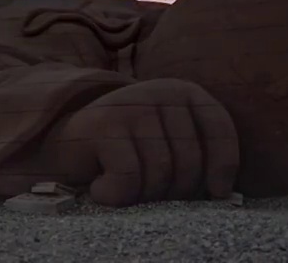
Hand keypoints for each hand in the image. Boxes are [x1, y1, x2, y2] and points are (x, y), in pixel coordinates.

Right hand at [52, 78, 238, 205]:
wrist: (64, 141)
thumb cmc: (126, 149)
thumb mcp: (168, 143)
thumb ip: (196, 155)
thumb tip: (221, 192)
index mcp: (184, 92)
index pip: (220, 130)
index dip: (223, 165)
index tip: (216, 192)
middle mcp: (160, 91)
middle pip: (190, 161)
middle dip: (175, 191)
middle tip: (150, 193)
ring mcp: (131, 105)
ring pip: (161, 172)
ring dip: (144, 196)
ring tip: (125, 188)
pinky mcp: (104, 124)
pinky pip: (128, 176)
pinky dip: (116, 194)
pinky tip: (101, 189)